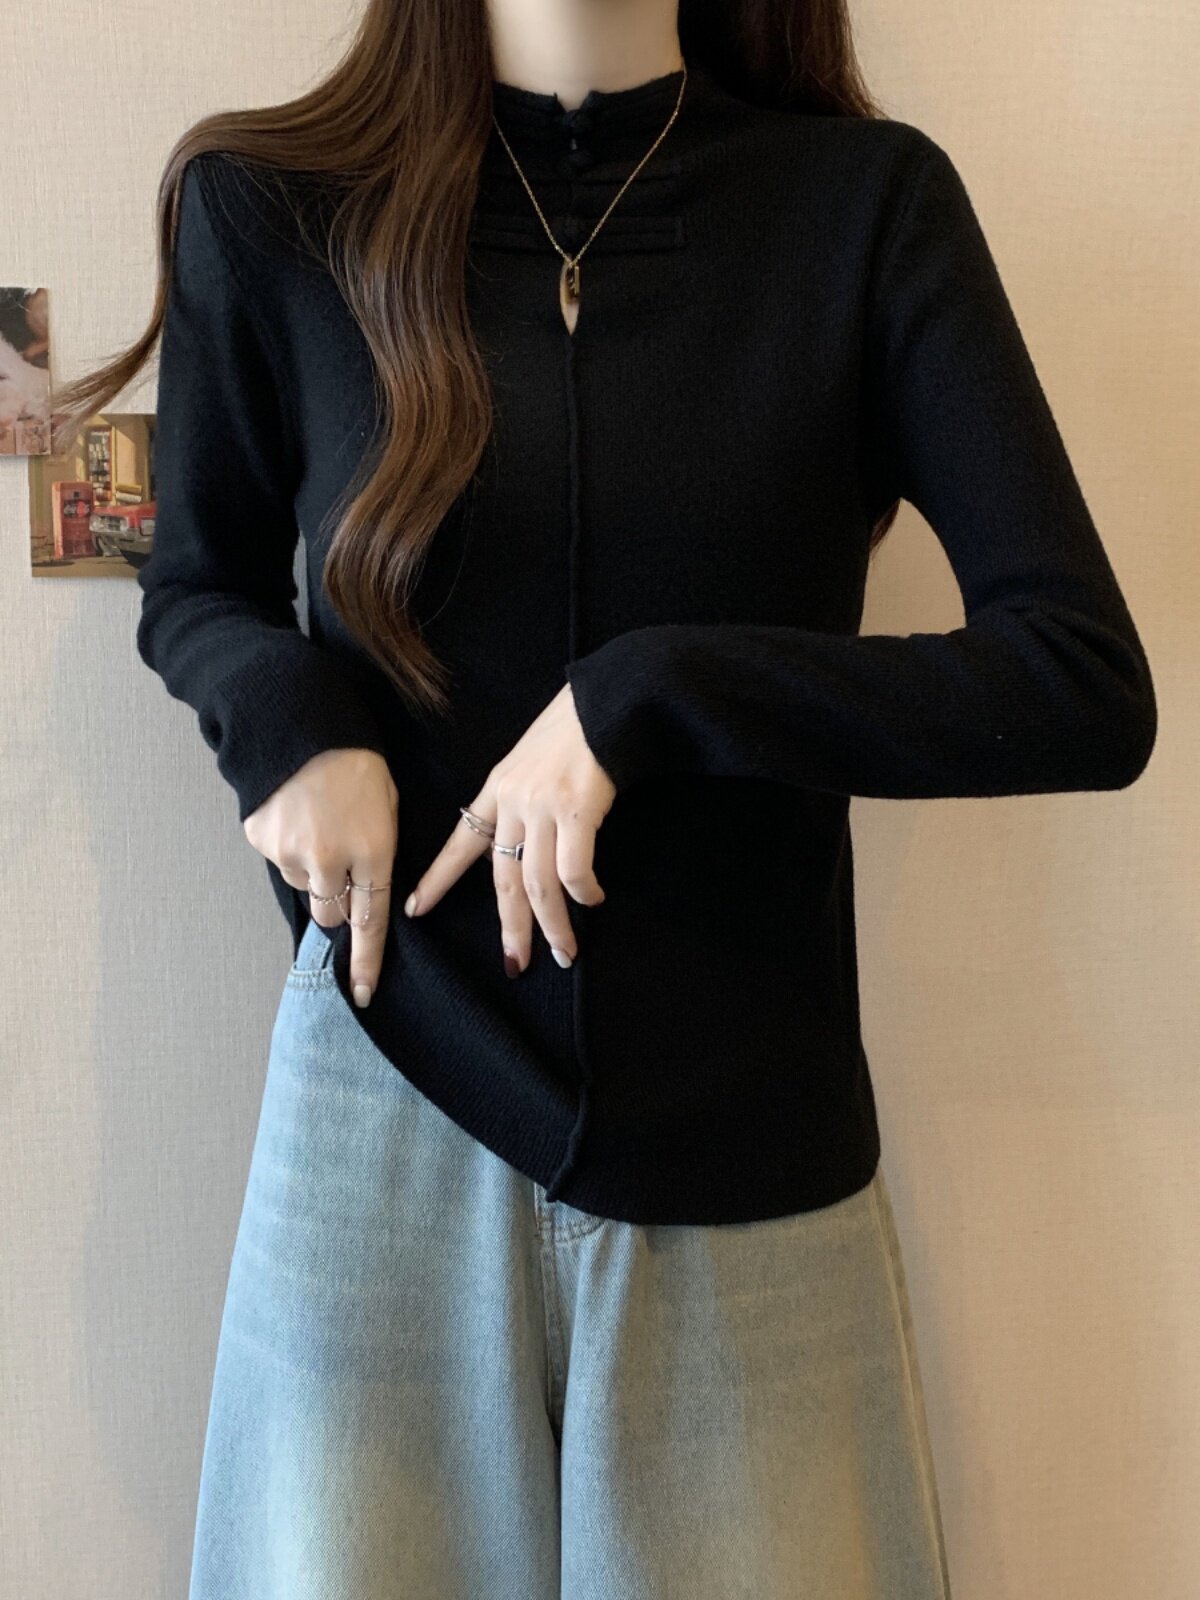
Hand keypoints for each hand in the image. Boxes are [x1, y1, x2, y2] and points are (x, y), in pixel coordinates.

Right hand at [243, 747, 397, 1006]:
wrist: (301, 723)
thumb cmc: (356, 762)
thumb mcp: (387, 807)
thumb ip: (378, 857)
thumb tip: (364, 896)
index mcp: (372, 852)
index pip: (371, 923)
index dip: (366, 962)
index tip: (362, 993)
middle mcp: (330, 861)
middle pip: (331, 915)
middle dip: (336, 901)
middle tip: (339, 863)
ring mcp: (291, 852)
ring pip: (303, 887)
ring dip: (312, 869)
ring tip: (318, 823)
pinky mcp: (261, 840)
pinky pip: (279, 860)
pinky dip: (288, 846)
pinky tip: (296, 813)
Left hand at [403, 684, 614, 973]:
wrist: (609, 700)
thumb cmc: (577, 730)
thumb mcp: (531, 762)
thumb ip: (520, 801)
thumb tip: (520, 844)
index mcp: (497, 789)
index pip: (461, 842)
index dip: (439, 880)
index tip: (415, 910)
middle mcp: (514, 801)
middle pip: (502, 879)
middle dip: (510, 928)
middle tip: (514, 964)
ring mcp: (544, 806)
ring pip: (538, 884)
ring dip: (553, 925)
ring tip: (563, 952)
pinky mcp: (578, 810)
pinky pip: (574, 869)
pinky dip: (583, 893)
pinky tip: (593, 900)